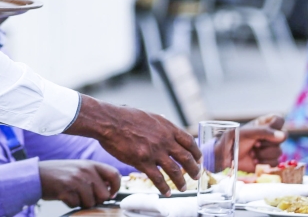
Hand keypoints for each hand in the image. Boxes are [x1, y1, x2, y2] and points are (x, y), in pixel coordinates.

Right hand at [39, 160, 121, 208]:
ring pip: (91, 203)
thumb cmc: (60, 173)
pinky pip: (76, 205)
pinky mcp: (66, 190)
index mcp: (90, 164)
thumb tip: (110, 191)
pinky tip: (64, 195)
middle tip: (84, 195)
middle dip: (96, 200)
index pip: (114, 174)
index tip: (111, 194)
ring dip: (82, 203)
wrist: (38, 175)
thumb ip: (95, 176)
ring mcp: (76, 180)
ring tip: (72, 194)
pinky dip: (71, 204)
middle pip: (104, 195)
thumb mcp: (80, 168)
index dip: (116, 187)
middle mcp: (85, 170)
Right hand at [68, 96, 200, 195]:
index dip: (196, 152)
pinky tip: (166, 192)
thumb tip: (167, 128)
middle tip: (196, 175)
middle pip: (186, 158)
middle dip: (194, 169)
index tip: (199, 159)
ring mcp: (154, 151)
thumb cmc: (124, 116)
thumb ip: (160, 124)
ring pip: (174, 171)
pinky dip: (164, 187)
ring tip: (183, 187)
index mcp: (166, 127)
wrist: (108, 121)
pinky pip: (157, 178)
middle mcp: (164, 140)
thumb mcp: (148, 116)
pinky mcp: (142, 161)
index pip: (189, 142)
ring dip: (181, 181)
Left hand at [232, 115, 286, 172]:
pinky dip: (263, 162)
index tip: (266, 131)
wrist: (227, 157)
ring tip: (252, 152)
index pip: (279, 120)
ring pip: (279, 151)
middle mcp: (269, 136)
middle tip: (255, 143)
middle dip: (268, 142)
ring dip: (264, 153)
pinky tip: (254, 160)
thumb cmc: (234, 140)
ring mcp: (270, 148)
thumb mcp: (247, 132)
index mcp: (264, 124)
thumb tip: (282, 135)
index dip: (276, 126)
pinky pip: (275, 162)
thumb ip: (264, 132)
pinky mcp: (269, 161)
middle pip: (283, 137)